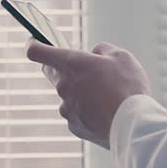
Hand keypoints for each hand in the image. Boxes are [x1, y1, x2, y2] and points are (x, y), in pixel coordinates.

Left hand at [25, 39, 152, 149]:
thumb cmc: (128, 87)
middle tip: (84, 69)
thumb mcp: (121, 56)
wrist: (133, 125)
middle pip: (53, 72)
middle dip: (64, 68)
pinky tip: (105, 111)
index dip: (33, 44)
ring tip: (106, 95)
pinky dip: (86, 110)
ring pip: (67, 95)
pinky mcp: (74, 126)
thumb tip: (95, 54)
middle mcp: (63, 85)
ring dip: (80, 92)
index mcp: (71, 63)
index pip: (37, 51)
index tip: (34, 41)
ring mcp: (66, 108)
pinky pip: (76, 113)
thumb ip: (103, 50)